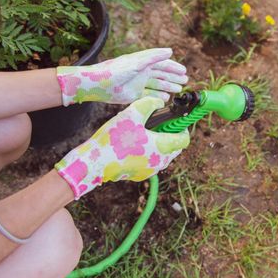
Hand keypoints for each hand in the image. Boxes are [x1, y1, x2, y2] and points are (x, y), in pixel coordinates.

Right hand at [55, 97, 189, 198]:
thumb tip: (159, 102)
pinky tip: (134, 145)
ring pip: (163, 156)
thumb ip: (149, 104)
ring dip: (159, 145)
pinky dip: (148, 153)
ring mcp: (150, 171)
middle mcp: (160, 162)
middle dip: (170, 135)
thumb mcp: (132, 114)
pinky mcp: (140, 175)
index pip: (184, 139)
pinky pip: (151, 162)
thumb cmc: (113, 139)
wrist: (93, 163)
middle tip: (157, 125)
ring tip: (143, 133)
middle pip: (175, 148)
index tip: (174, 121)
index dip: (182, 128)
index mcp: (162, 147)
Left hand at [56, 48, 187, 105]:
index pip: (162, 64)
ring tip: (178, 90)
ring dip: (168, 87)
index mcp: (143, 63)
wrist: (98, 84)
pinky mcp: (134, 94)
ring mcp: (139, 83)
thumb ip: (154, 57)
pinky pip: (149, 95)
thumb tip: (170, 51)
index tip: (184, 71)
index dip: (173, 67)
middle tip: (185, 81)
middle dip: (173, 77)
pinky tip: (166, 98)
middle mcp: (142, 72)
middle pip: (161, 75)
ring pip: (157, 85)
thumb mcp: (137, 62)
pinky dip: (158, 97)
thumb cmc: (116, 70)